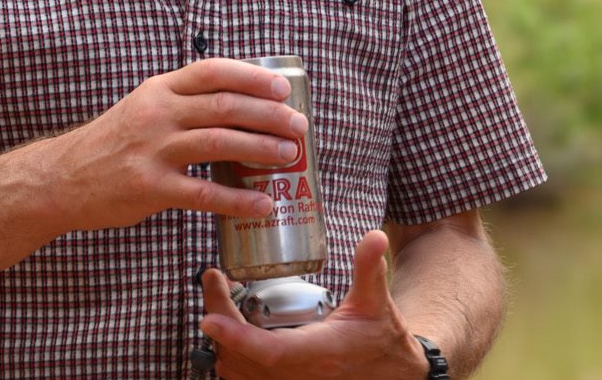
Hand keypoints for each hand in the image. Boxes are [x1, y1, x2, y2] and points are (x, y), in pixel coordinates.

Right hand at [41, 58, 308, 231]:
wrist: (63, 178)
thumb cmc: (114, 143)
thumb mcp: (144, 107)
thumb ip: (184, 103)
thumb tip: (243, 105)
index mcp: (159, 89)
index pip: (211, 71)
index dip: (251, 76)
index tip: (283, 86)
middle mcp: (157, 114)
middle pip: (223, 106)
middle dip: (268, 114)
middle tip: (299, 126)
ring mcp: (152, 151)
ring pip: (218, 143)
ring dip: (261, 149)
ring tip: (291, 157)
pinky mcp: (149, 188)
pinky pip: (202, 194)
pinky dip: (237, 200)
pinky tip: (261, 204)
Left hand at [201, 230, 427, 379]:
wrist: (392, 374)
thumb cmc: (381, 337)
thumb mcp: (376, 301)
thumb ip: (370, 268)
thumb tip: (374, 235)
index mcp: (320, 352)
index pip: (270, 351)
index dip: (236, 337)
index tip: (209, 317)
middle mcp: (301, 375)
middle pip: (241, 358)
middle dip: (218, 318)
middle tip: (213, 281)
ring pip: (237, 372)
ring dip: (220, 338)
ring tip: (218, 299)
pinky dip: (229, 356)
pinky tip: (229, 330)